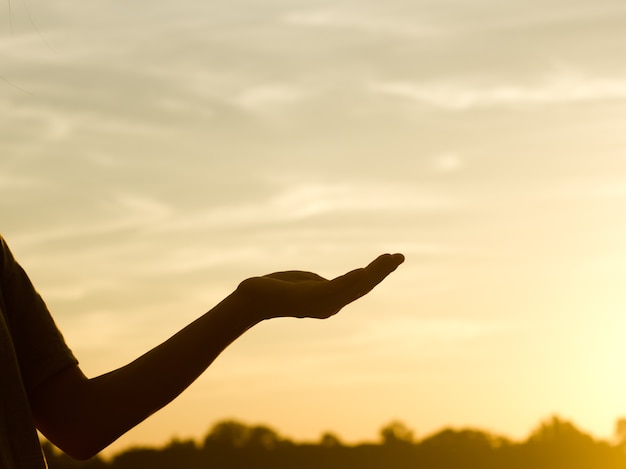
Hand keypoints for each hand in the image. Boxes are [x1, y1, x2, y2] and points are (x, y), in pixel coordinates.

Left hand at [236, 253, 404, 319]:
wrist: (250, 300)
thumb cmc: (273, 291)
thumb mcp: (302, 283)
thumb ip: (316, 283)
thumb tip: (324, 282)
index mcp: (330, 300)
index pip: (359, 286)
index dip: (377, 273)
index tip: (391, 258)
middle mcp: (329, 306)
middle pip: (362, 287)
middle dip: (382, 272)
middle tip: (400, 256)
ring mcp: (320, 304)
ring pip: (353, 287)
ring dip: (373, 273)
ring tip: (389, 260)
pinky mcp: (309, 299)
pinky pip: (335, 289)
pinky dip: (350, 281)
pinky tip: (362, 273)